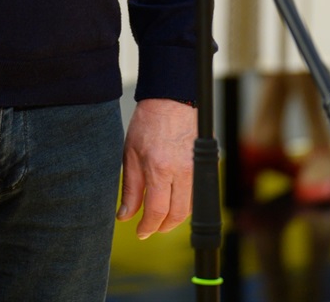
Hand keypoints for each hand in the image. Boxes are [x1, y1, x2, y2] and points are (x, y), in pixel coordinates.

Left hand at [116, 98, 196, 238]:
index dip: (148, 227)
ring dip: (175, 217)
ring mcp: (196, 168)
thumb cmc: (149, 122)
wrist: (172, 98)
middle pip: (177, 215)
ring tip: (159, 216)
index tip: (140, 231)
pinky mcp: (204, 164)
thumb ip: (130, 188)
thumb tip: (125, 215)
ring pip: (190, 207)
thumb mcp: (130, 153)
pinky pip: (197, 193)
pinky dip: (185, 202)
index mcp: (160, 168)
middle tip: (150, 228)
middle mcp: (182, 172)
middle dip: (162, 227)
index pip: (157, 211)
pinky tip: (172, 199)